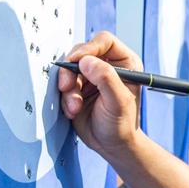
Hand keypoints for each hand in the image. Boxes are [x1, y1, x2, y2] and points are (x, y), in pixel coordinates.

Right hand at [57, 31, 142, 156]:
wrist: (112, 146)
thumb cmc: (122, 124)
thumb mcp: (118, 102)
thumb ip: (105, 79)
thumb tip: (87, 61)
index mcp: (125, 62)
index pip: (104, 41)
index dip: (89, 48)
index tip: (77, 61)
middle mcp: (107, 65)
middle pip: (81, 52)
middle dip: (71, 70)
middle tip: (67, 86)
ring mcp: (91, 77)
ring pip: (69, 69)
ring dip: (68, 88)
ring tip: (74, 107)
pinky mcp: (78, 88)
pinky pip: (64, 85)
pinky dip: (65, 98)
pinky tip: (73, 111)